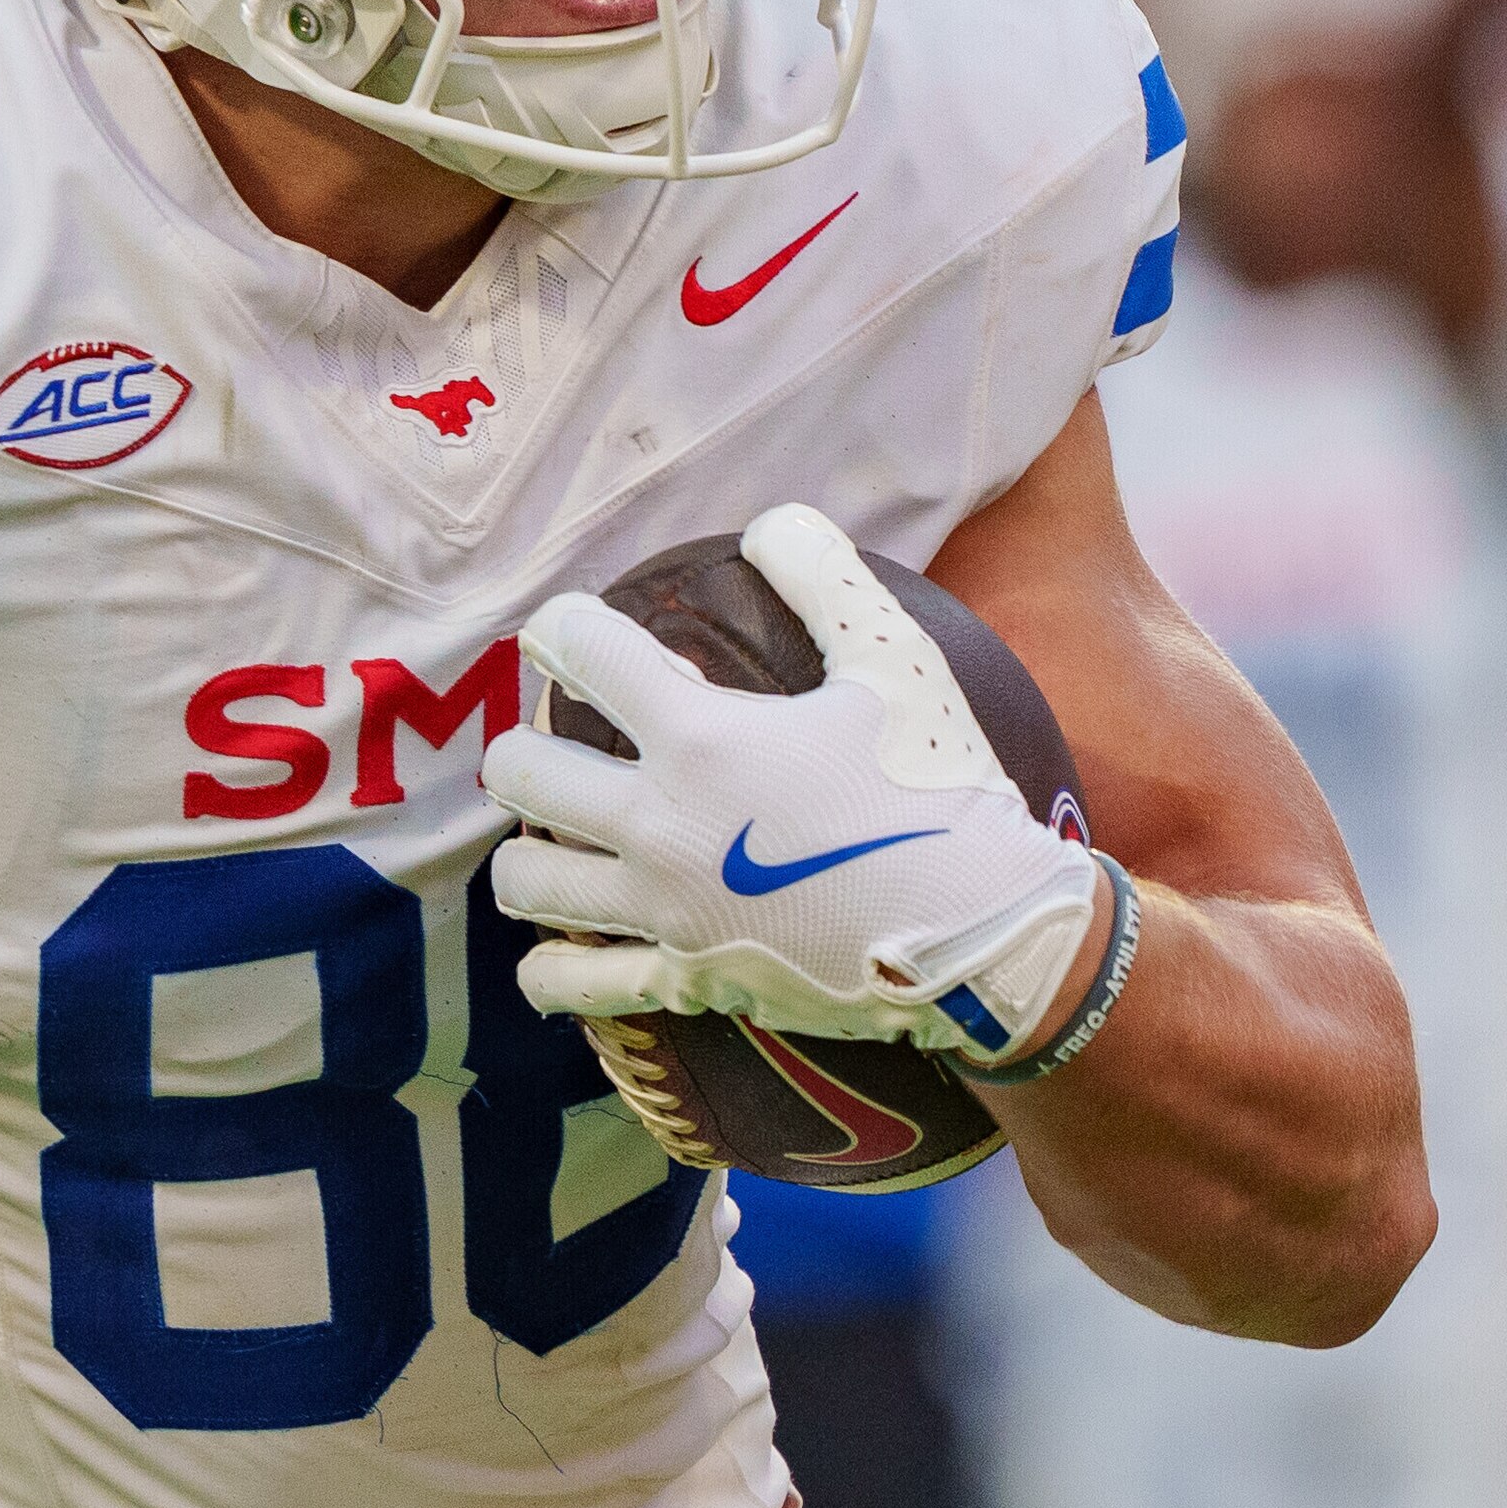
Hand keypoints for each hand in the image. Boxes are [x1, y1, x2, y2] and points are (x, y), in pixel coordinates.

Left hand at [480, 506, 1112, 1061]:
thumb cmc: (942, 790)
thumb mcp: (898, 663)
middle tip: (559, 742)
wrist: (985, 934)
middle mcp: (660, 824)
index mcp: (701, 738)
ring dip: (531, 851)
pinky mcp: (681, 982)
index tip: (569, 630)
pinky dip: (556, 965)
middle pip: (521, 770)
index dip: (564, 627)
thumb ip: (826, 577)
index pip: (583, 651)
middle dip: (526, 743)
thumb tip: (771, 523)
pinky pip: (570, 984)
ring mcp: (662, 911)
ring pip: (526, 879)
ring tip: (566, 838)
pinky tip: (571, 943)